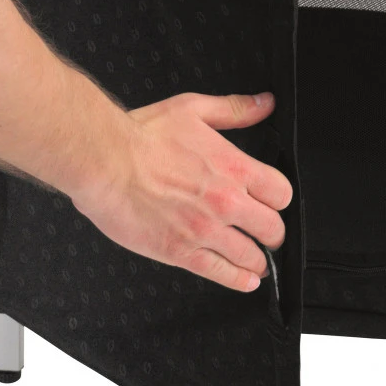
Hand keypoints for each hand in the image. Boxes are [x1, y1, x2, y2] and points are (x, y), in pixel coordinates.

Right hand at [69, 91, 292, 292]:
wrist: (104, 161)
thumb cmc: (140, 136)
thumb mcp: (193, 109)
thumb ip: (233, 110)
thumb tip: (263, 104)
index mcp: (233, 167)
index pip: (281, 193)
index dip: (278, 200)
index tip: (271, 203)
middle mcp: (226, 202)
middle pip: (273, 229)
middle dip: (272, 234)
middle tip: (265, 235)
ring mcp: (205, 230)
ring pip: (251, 257)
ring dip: (258, 262)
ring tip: (256, 262)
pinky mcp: (182, 252)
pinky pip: (222, 274)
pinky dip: (238, 280)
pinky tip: (245, 281)